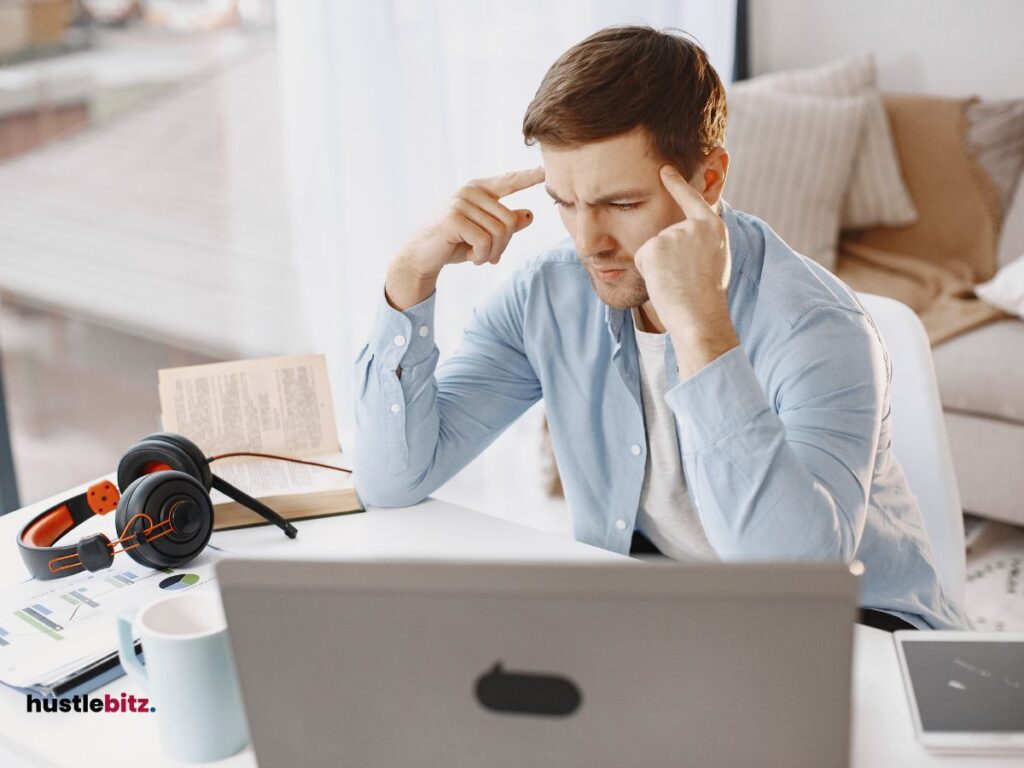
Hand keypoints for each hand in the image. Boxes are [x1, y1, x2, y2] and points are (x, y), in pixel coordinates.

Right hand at [386, 168, 544, 309]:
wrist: (420, 255)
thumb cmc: (452, 243)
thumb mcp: (483, 234)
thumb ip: (505, 224)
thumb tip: (530, 214)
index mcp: (479, 190)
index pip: (509, 181)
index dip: (529, 176)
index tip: (547, 169)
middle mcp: (471, 191)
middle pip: (509, 220)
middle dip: (503, 245)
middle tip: (490, 257)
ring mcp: (461, 202)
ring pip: (499, 233)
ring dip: (492, 253)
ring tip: (478, 257)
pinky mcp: (454, 218)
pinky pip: (485, 241)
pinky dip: (482, 256)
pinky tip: (471, 257)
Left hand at [633, 165, 731, 328]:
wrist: (699, 316)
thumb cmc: (707, 297)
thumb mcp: (715, 259)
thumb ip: (700, 240)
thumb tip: (681, 232)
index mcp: (714, 227)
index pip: (692, 199)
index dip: (677, 184)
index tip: (664, 169)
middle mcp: (694, 225)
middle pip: (667, 234)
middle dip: (668, 257)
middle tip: (685, 278)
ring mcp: (673, 234)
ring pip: (653, 247)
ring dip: (659, 266)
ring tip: (677, 282)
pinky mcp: (653, 246)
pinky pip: (643, 258)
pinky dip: (649, 272)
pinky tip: (665, 281)